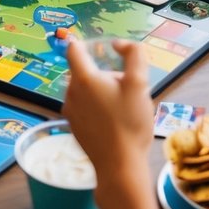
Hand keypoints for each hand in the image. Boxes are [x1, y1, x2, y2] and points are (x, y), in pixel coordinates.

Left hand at [63, 39, 153, 188]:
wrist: (120, 165)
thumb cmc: (130, 123)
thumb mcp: (139, 84)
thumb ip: (133, 54)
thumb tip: (119, 43)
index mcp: (83, 79)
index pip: (74, 49)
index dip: (88, 44)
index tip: (105, 52)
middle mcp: (70, 93)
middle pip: (84, 71)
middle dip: (103, 74)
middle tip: (125, 89)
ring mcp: (69, 112)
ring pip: (84, 91)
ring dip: (100, 92)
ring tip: (122, 108)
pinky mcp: (73, 128)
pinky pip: (83, 108)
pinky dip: (95, 108)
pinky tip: (113, 122)